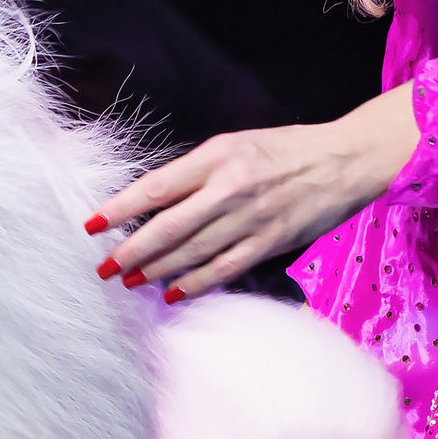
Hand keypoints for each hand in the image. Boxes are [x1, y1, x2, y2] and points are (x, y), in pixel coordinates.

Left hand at [84, 86, 417, 301]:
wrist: (344, 160)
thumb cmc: (285, 149)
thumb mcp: (236, 145)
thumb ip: (197, 172)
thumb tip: (154, 203)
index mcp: (217, 156)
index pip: (156, 186)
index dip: (120, 208)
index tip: (93, 224)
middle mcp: (231, 187)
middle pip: (167, 226)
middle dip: (130, 250)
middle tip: (104, 267)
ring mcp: (251, 218)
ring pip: (192, 252)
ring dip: (156, 271)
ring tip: (129, 281)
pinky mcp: (271, 242)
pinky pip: (225, 269)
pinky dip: (196, 283)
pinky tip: (173, 293)